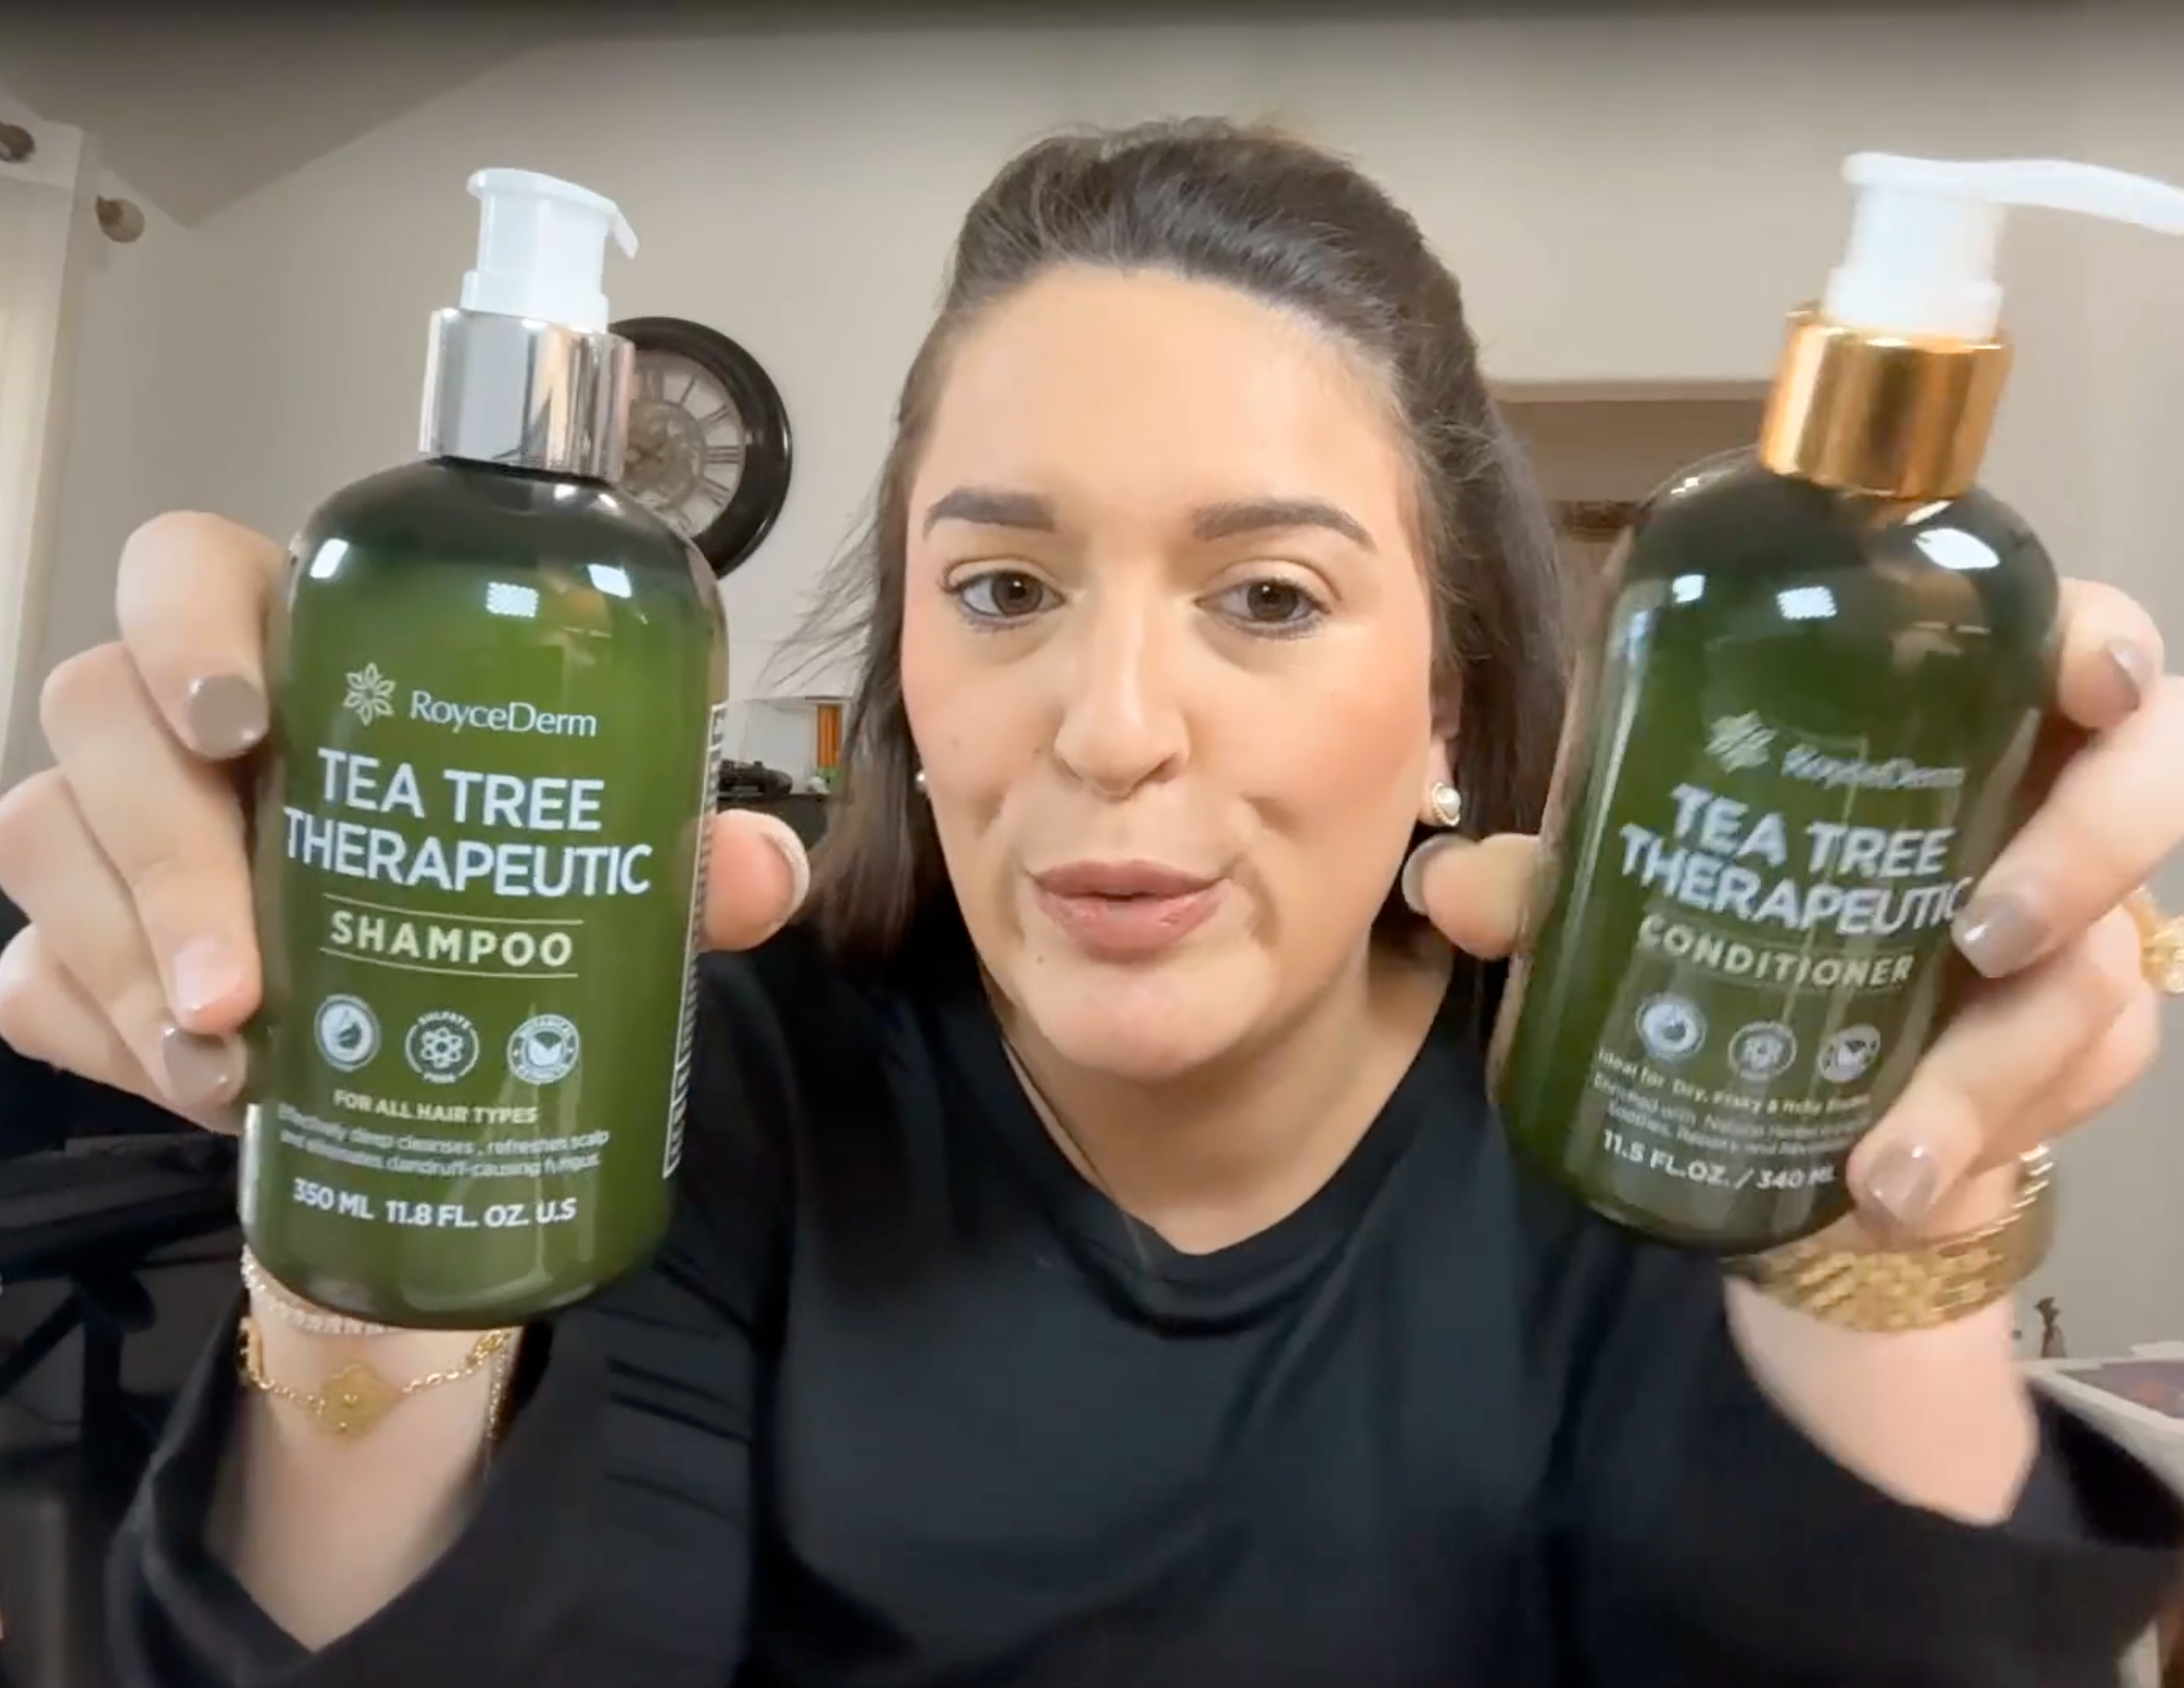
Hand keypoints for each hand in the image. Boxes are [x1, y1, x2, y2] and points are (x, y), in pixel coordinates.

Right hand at [0, 513, 809, 1123]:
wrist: (429, 1017)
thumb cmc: (496, 869)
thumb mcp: (601, 857)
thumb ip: (681, 855)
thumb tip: (761, 872)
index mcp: (301, 642)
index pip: (187, 568)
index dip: (187, 624)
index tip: (243, 723)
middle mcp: (176, 717)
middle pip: (97, 718)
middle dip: (164, 859)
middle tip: (247, 988)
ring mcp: (105, 828)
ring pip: (46, 846)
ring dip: (129, 966)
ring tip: (235, 1071)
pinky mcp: (73, 945)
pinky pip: (35, 982)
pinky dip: (103, 1041)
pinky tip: (201, 1093)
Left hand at [1406, 577, 2177, 1241]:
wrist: (1779, 1086)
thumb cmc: (1727, 917)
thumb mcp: (1635, 889)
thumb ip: (1553, 883)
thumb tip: (1445, 885)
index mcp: (1947, 721)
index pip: (2069, 644)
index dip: (2102, 651)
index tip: (2088, 685)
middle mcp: (2036, 814)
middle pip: (2146, 791)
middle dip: (2080, 857)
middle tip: (1980, 938)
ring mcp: (2073, 940)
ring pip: (2097, 983)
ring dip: (1989, 1079)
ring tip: (1887, 1159)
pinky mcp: (2069, 1061)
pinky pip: (2063, 1104)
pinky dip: (1973, 1154)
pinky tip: (1892, 1200)